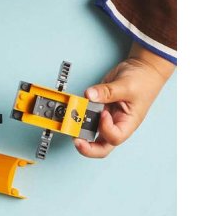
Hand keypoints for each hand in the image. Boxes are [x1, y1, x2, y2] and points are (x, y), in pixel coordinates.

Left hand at [74, 43, 175, 157]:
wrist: (142, 69)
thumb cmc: (143, 81)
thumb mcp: (127, 86)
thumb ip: (107, 92)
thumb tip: (89, 95)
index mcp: (128, 123)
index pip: (114, 137)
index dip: (105, 129)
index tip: (102, 113)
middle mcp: (116, 124)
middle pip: (101, 146)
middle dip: (86, 146)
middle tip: (74, 137)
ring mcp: (106, 117)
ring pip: (90, 132)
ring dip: (79, 128)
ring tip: (72, 118)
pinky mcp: (99, 108)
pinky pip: (86, 115)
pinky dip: (79, 112)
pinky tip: (75, 106)